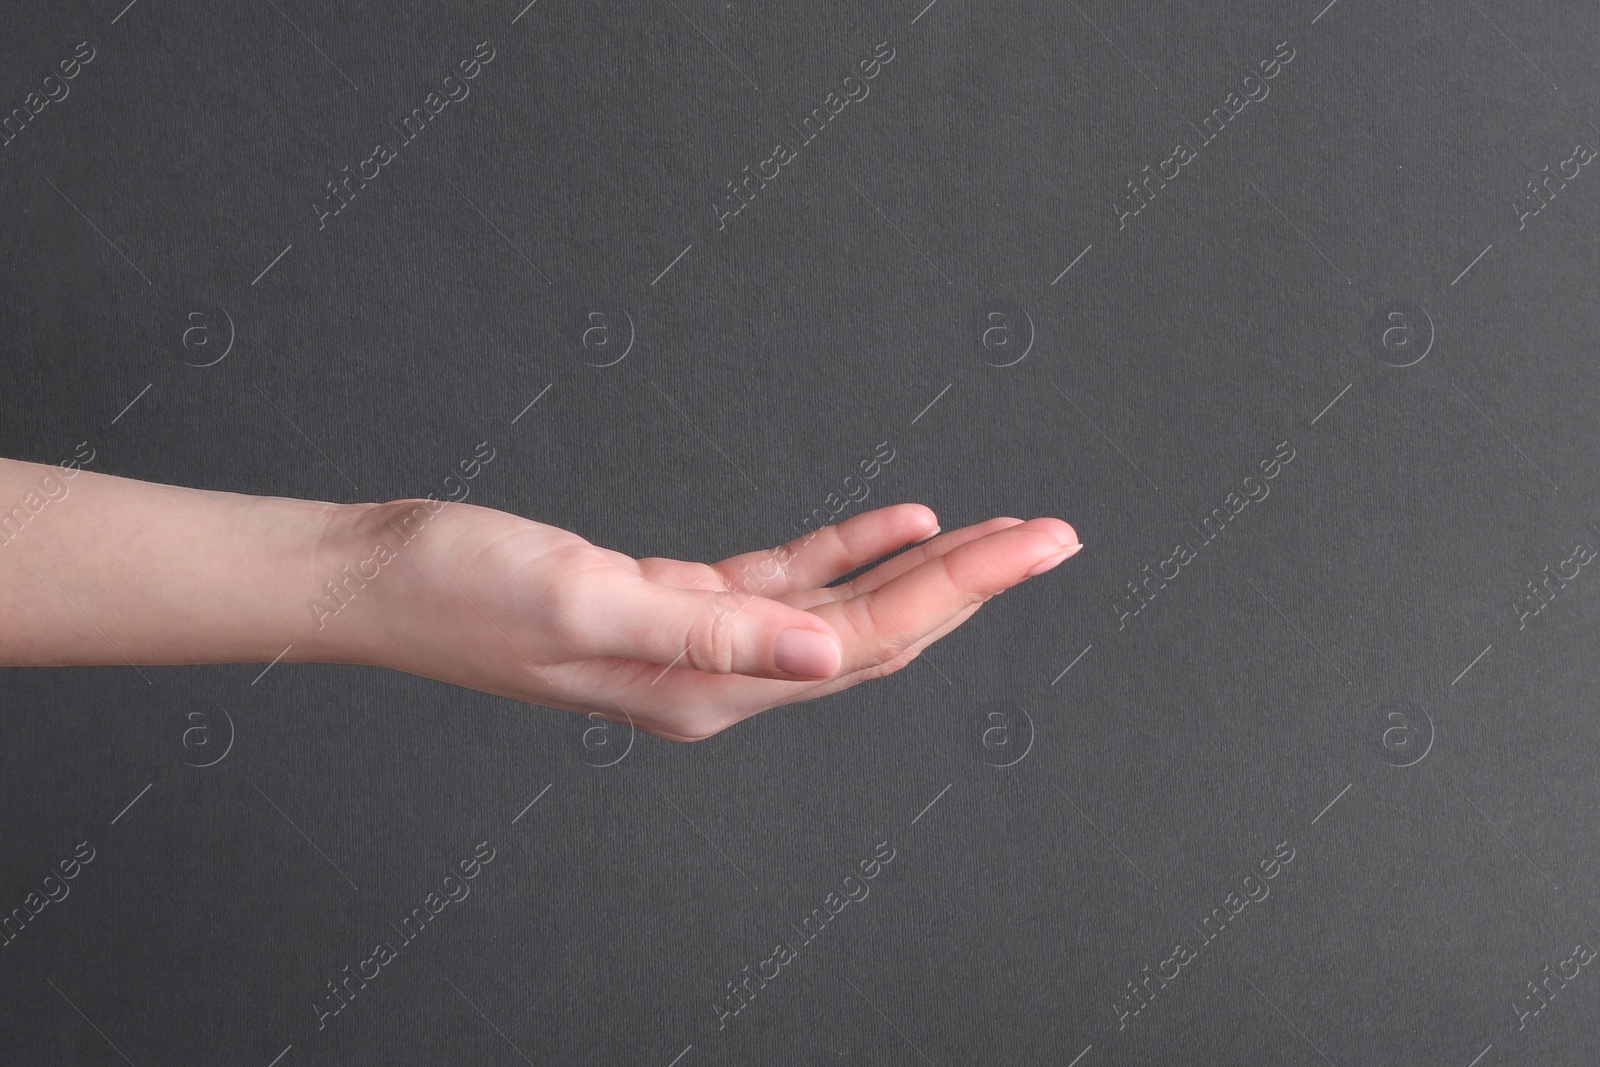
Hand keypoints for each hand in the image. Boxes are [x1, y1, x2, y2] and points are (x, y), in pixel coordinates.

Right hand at [330, 500, 1080, 740]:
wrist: (381, 578)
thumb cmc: (462, 590)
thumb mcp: (590, 601)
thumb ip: (716, 631)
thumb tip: (833, 649)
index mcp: (706, 687)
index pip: (866, 642)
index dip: (960, 591)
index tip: (1037, 544)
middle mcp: (717, 678)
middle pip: (874, 632)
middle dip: (970, 583)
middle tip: (1055, 534)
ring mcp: (698, 645)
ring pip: (840, 609)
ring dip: (921, 570)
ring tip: (1001, 531)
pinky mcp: (672, 604)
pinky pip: (782, 582)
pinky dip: (844, 551)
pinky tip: (893, 523)